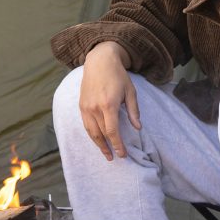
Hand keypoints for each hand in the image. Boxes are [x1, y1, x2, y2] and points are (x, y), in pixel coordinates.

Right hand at [78, 42, 140, 160]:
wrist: (99, 61)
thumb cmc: (118, 75)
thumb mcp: (130, 91)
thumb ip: (133, 111)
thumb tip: (138, 128)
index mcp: (109, 104)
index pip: (112, 131)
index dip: (117, 144)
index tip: (122, 154)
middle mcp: (95, 108)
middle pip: (101, 134)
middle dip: (108, 147)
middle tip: (115, 157)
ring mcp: (86, 107)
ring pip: (91, 132)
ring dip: (98, 144)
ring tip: (106, 153)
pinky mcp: (81, 105)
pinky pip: (86, 124)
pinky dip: (91, 134)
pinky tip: (97, 139)